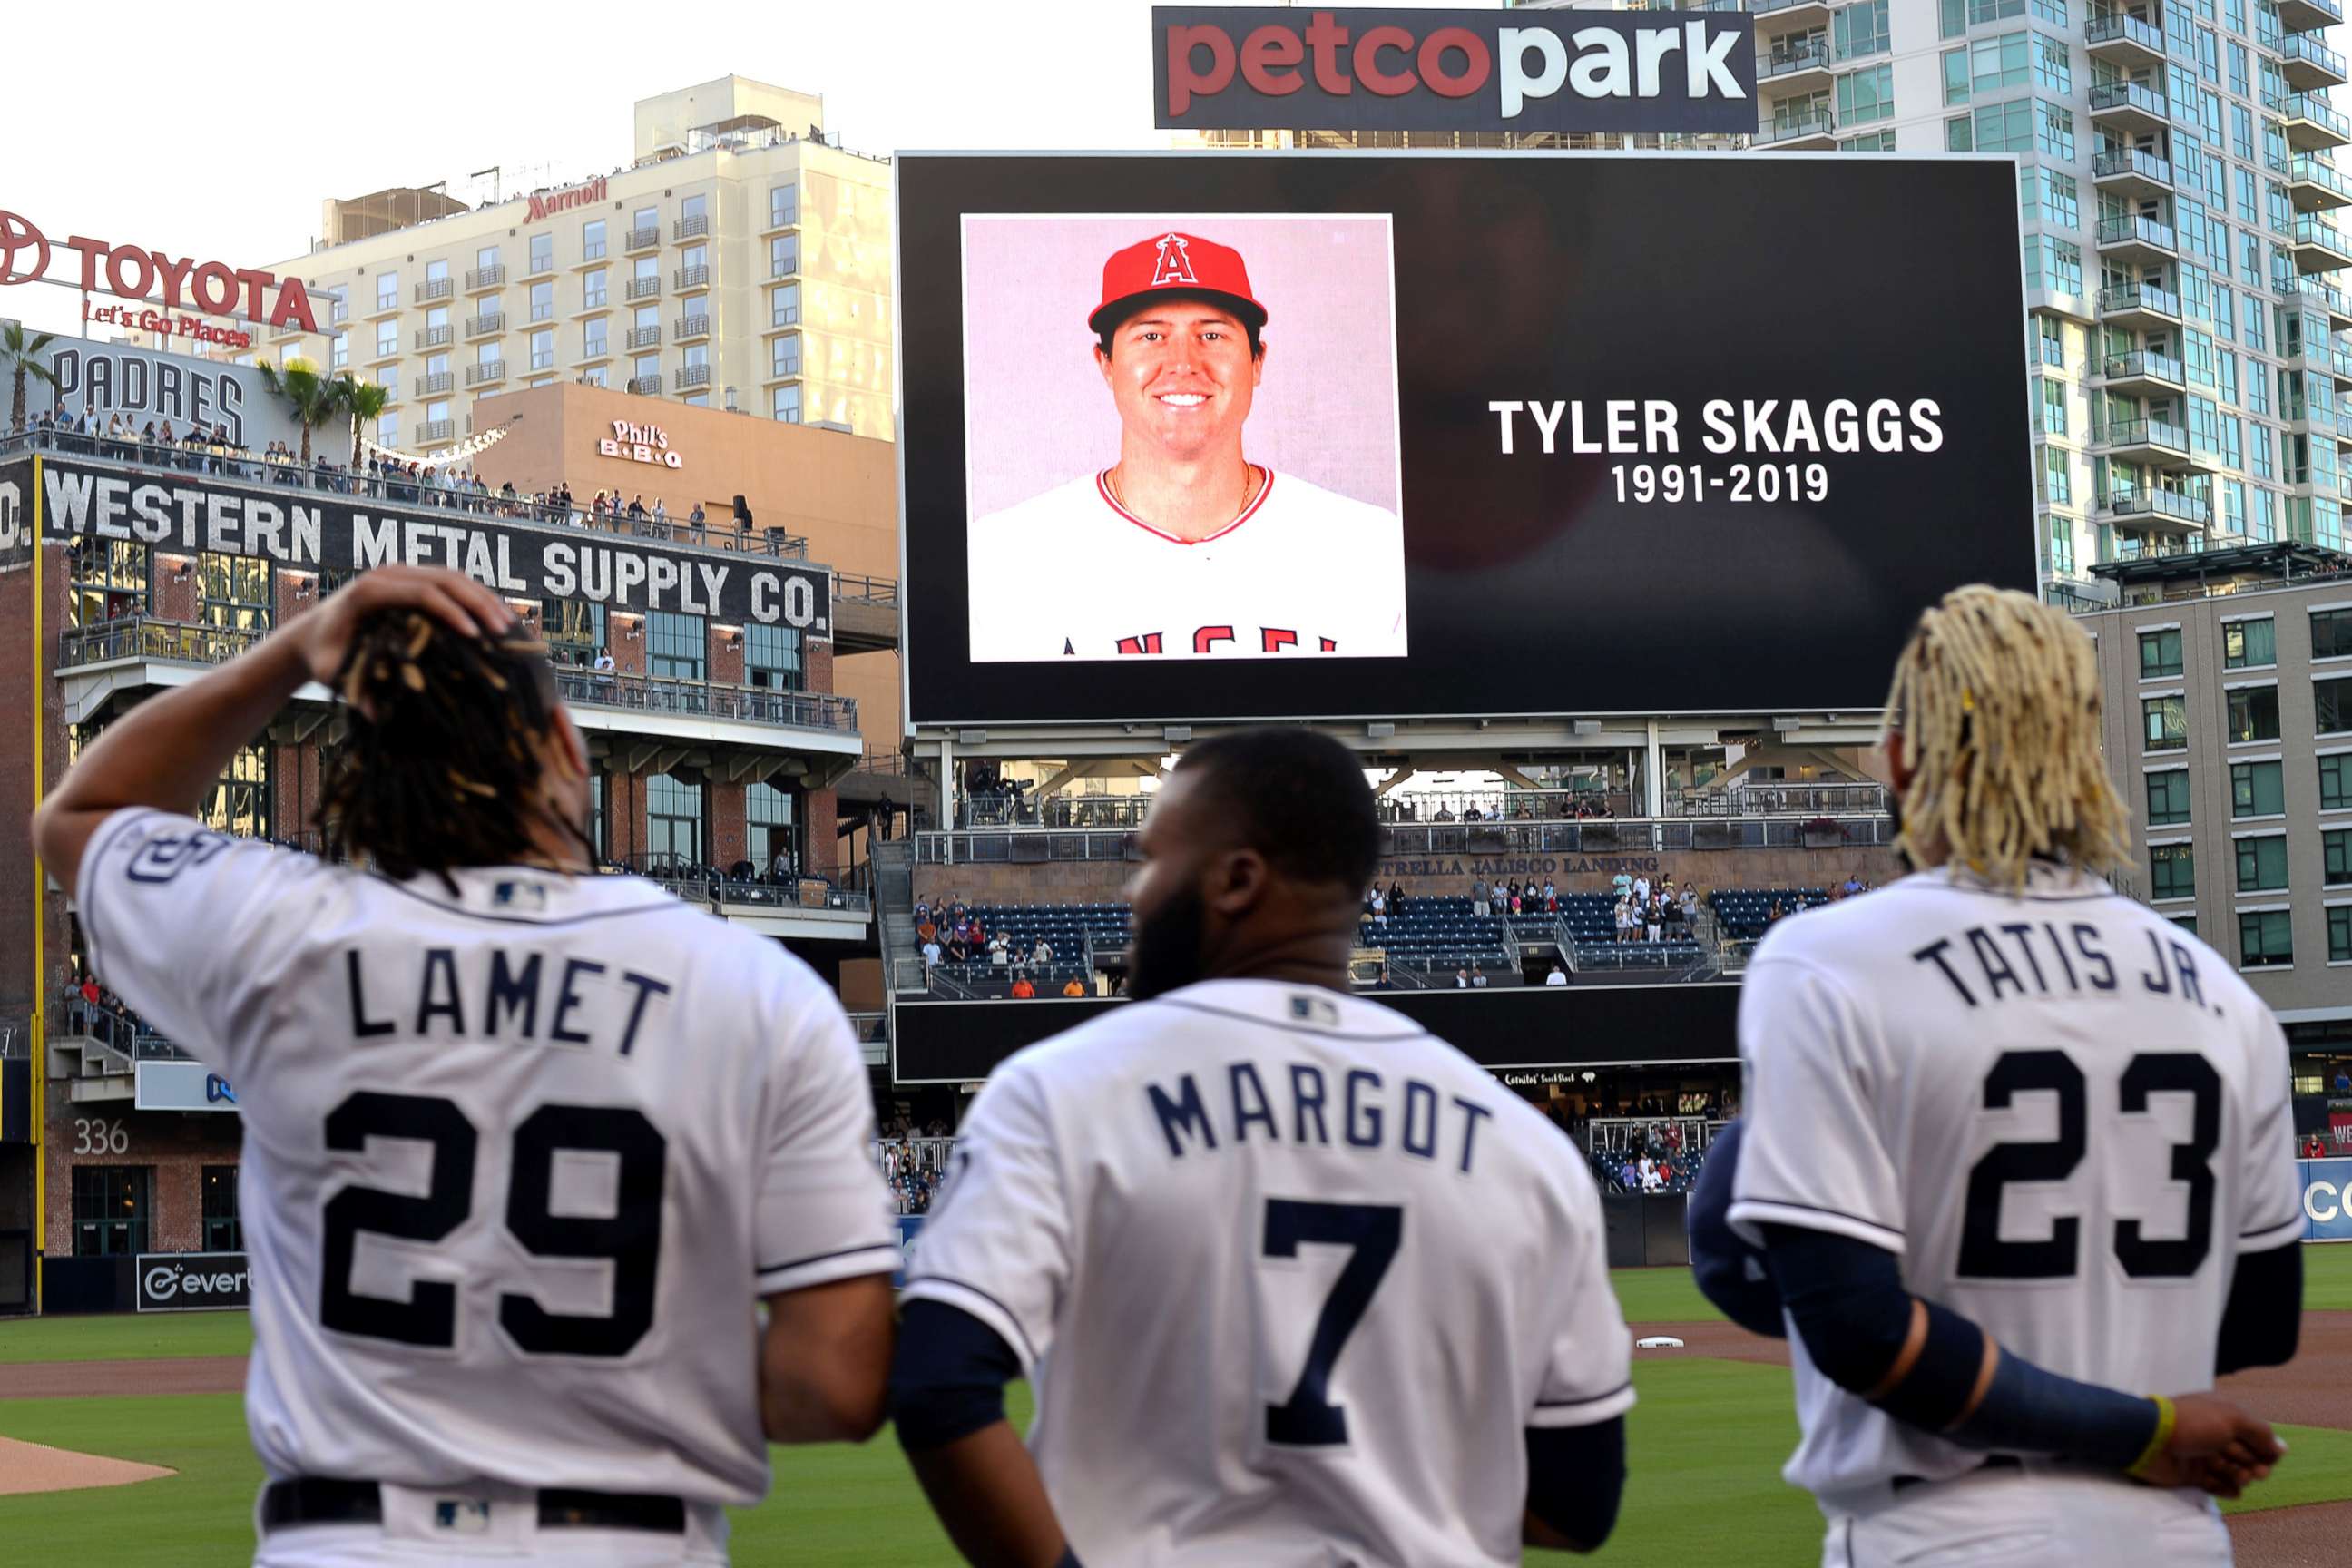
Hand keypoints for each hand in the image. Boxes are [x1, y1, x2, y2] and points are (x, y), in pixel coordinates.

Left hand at [283, 565, 512, 685]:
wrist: (312, 633)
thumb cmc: (325, 656)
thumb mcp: (334, 674)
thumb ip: (353, 691)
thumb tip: (375, 715)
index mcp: (370, 591)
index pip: (422, 593)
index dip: (452, 611)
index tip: (476, 636)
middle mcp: (388, 574)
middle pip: (445, 578)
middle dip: (478, 603)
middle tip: (503, 631)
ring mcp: (402, 572)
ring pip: (453, 576)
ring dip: (483, 598)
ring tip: (508, 625)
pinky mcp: (412, 577)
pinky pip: (450, 581)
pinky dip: (475, 597)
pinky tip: (496, 617)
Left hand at [2133, 1393, 2284, 1497]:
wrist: (2150, 1440)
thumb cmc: (2193, 1423)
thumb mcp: (2232, 1418)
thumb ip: (2260, 1432)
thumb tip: (2282, 1448)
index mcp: (2222, 1414)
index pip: (2253, 1434)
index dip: (2265, 1449)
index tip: (2271, 1459)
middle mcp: (2213, 1433)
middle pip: (2245, 1454)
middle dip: (2254, 1464)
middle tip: (2256, 1472)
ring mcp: (2201, 1454)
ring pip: (2233, 1470)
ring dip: (2241, 1477)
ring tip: (2239, 1478)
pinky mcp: (2191, 1474)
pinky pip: (2216, 1485)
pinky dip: (2225, 1489)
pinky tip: (2230, 1489)